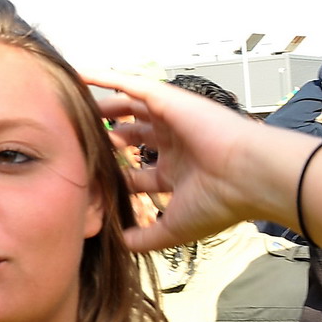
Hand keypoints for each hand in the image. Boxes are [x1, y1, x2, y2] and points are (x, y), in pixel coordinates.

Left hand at [84, 71, 314, 251]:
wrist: (247, 177)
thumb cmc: (220, 202)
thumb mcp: (173, 227)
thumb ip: (145, 237)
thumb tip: (120, 244)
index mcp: (177, 171)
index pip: (137, 174)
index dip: (114, 179)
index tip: (89, 183)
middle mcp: (173, 143)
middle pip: (131, 137)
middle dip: (106, 140)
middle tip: (79, 143)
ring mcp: (170, 119)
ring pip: (126, 109)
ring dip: (102, 110)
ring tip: (74, 110)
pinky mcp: (166, 99)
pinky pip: (128, 84)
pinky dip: (104, 79)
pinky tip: (79, 76)